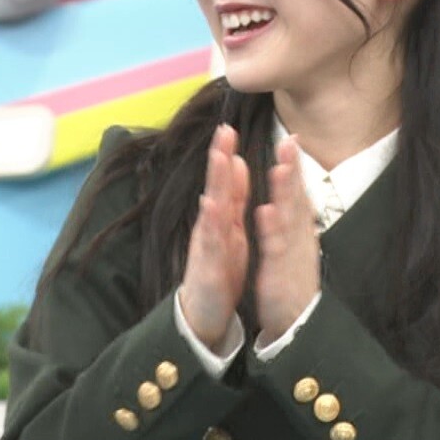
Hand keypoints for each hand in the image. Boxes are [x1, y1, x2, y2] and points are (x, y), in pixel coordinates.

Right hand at [179, 124, 249, 349]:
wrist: (204, 314)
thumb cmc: (219, 267)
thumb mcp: (230, 228)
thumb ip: (234, 196)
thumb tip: (235, 161)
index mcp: (223, 218)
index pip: (226, 181)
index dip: (226, 153)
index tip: (229, 125)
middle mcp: (212, 227)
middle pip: (216, 187)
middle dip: (219, 158)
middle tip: (223, 130)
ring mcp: (207, 246)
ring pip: (212, 209)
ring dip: (216, 184)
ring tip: (219, 159)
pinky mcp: (208, 268)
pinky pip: (210, 245)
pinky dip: (211, 225)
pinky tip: (211, 206)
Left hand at [254, 135, 321, 342]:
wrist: (297, 322)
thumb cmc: (293, 279)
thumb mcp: (294, 245)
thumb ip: (291, 217)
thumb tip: (292, 193)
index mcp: (298, 231)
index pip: (297, 194)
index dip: (295, 167)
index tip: (292, 140)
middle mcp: (299, 238)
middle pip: (296, 199)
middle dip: (292, 170)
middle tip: (289, 143)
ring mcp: (291, 255)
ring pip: (288, 219)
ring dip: (284, 193)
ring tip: (280, 168)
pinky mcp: (280, 273)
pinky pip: (275, 249)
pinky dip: (272, 230)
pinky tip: (266, 211)